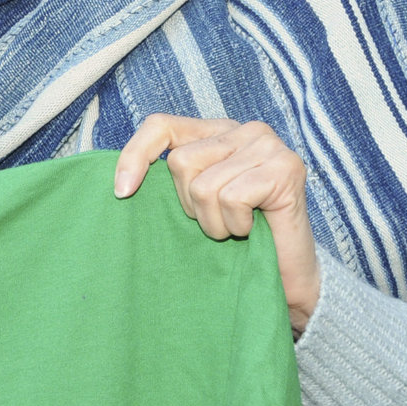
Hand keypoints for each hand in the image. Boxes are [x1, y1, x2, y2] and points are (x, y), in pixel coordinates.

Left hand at [114, 115, 321, 334]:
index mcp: (218, 132)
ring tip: (236, 228)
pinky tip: (253, 228)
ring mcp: (269, 146)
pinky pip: (231, 198)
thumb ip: (167, 180)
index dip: (134, 155)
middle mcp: (246, 130)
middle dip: (189, 205)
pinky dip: (235, 225)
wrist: (284, 280)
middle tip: (217, 220)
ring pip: (203, 185)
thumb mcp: (191, 205)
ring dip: (214, 222)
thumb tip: (120, 182)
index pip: (161, 125)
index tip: (122, 193)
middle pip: (179, 162)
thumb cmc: (235, 242)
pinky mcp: (286, 168)